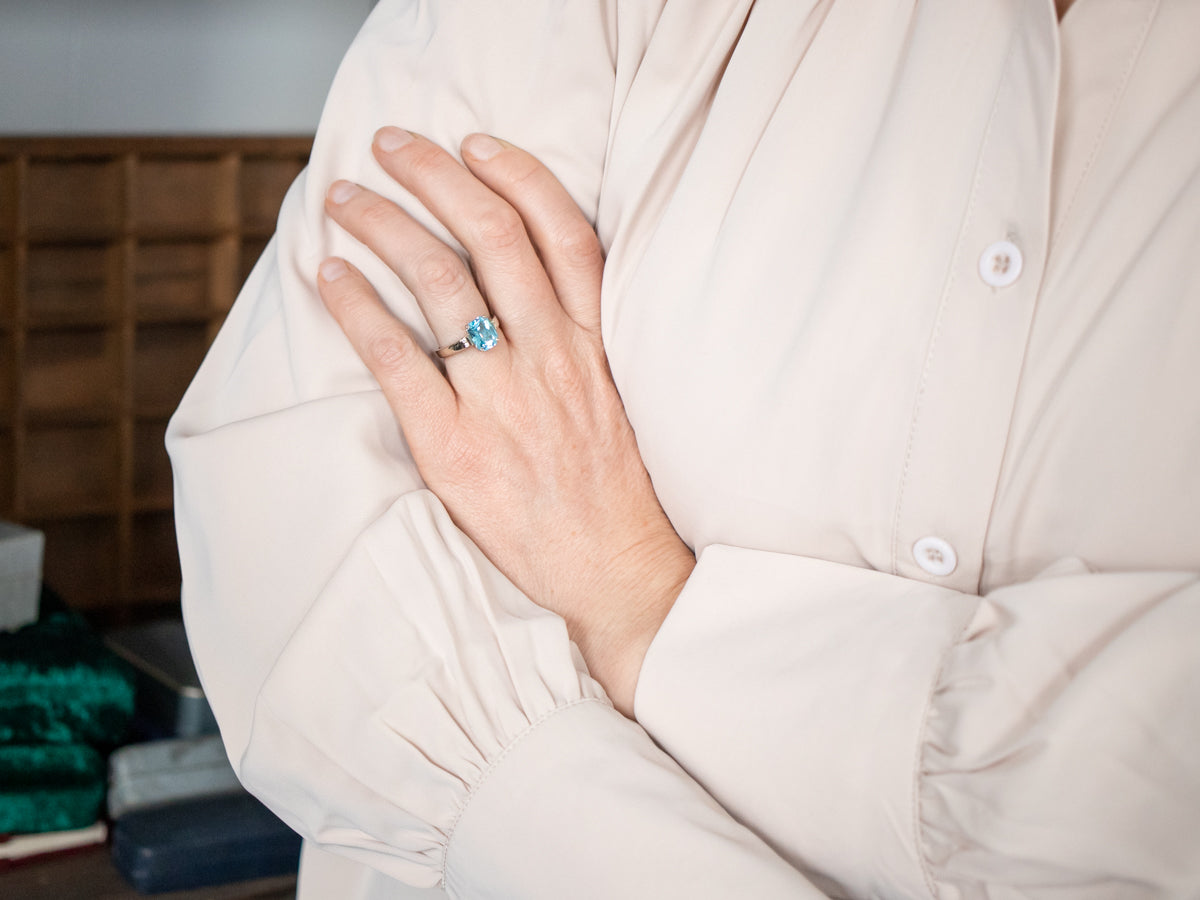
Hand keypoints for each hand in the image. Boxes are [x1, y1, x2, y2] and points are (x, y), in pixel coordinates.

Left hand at [316, 128, 694, 715]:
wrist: (616, 574)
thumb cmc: (613, 494)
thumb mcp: (615, 402)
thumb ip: (578, 344)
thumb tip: (523, 297)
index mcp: (595, 345)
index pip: (563, 234)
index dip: (517, 174)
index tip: (476, 143)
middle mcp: (552, 358)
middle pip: (492, 236)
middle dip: (435, 175)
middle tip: (390, 146)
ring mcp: (504, 400)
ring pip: (440, 282)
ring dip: (385, 225)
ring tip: (344, 198)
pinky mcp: (456, 447)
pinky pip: (398, 359)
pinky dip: (358, 308)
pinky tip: (330, 276)